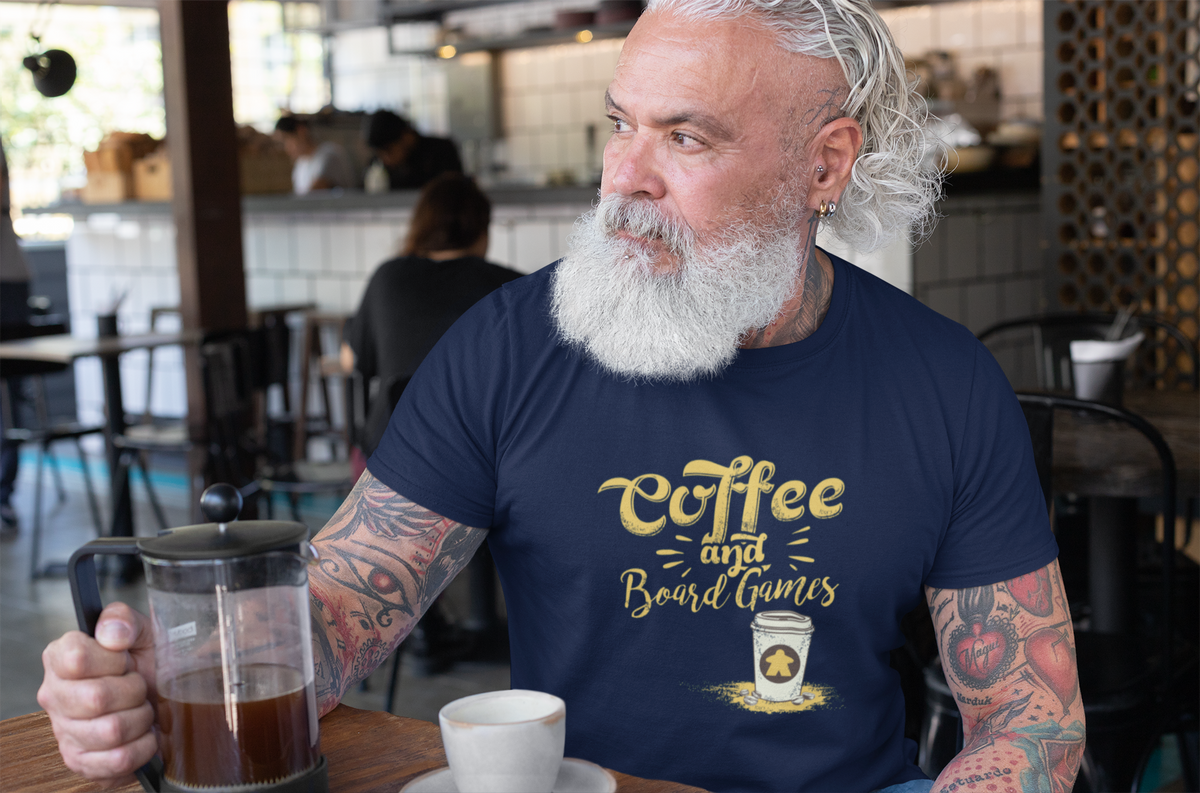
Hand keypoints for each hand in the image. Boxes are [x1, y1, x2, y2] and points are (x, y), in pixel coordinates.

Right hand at [38, 602, 157, 785]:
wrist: (165, 697)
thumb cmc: (150, 662)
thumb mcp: (144, 631)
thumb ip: (124, 620)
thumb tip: (111, 633)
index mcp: (61, 658)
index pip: (77, 659)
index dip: (113, 660)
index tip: (126, 660)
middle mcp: (54, 695)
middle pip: (96, 698)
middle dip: (133, 690)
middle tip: (139, 686)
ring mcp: (64, 731)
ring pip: (111, 730)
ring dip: (140, 719)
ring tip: (141, 709)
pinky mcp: (80, 761)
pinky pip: (118, 759)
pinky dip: (143, 746)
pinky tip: (143, 734)